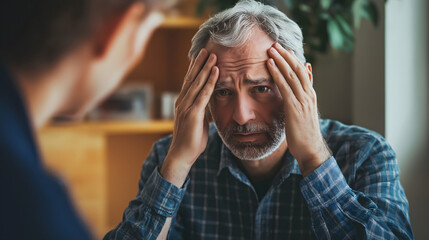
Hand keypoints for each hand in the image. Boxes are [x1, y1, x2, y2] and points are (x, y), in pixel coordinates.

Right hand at [160, 49, 218, 186]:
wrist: (182, 155)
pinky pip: (203, 94)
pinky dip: (210, 82)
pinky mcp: (192, 113)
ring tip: (212, 55)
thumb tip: (210, 102)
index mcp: (183, 102)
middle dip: (199, 62)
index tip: (202, 56)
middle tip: (206, 48)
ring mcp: (186, 106)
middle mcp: (182, 101)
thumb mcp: (198, 120)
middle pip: (191, 78)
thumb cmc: (191, 140)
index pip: (190, 81)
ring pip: (197, 82)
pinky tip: (216, 72)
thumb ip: (202, 109)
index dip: (196, 68)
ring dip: (205, 67)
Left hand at [267, 43, 330, 176]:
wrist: (311, 150)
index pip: (302, 72)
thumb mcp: (304, 114)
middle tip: (275, 44)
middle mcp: (308, 95)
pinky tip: (270, 65)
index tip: (284, 50)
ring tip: (270, 49)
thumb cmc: (305, 135)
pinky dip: (277, 73)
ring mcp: (303, 100)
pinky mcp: (295, 107)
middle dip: (286, 55)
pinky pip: (285, 86)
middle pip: (297, 69)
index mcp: (310, 96)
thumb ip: (302, 100)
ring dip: (280, 60)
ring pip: (292, 74)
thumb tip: (299, 89)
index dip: (293, 60)